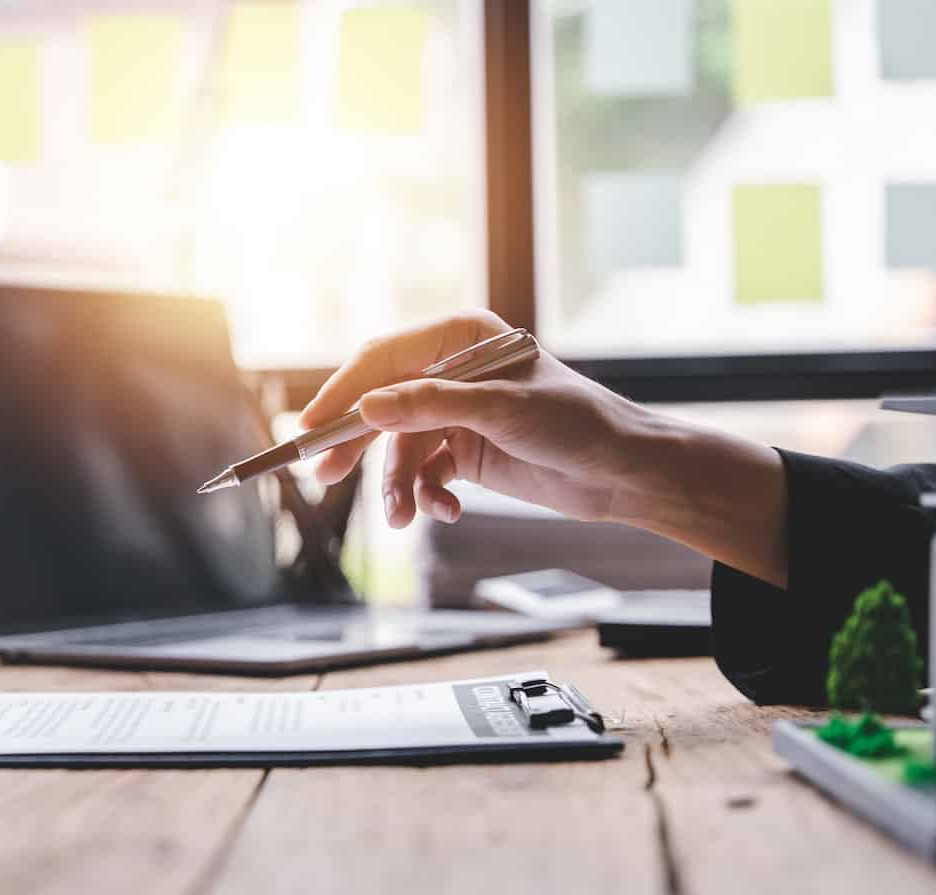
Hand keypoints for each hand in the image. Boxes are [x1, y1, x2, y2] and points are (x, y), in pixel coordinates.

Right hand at [300, 309, 787, 587]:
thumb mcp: (500, 412)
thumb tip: (367, 409)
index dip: (343, 392)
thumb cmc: (577, 424)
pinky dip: (427, 495)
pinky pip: (422, 472)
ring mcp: (456, 411)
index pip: (383, 359)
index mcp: (460, 337)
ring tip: (403, 517)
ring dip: (398, 485)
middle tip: (325, 474)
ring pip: (400, 448)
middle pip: (381, 404)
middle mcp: (451, 370)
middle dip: (358, 445)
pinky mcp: (464, 449)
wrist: (624, 474)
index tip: (311, 426)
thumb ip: (430, 407)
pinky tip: (446, 510)